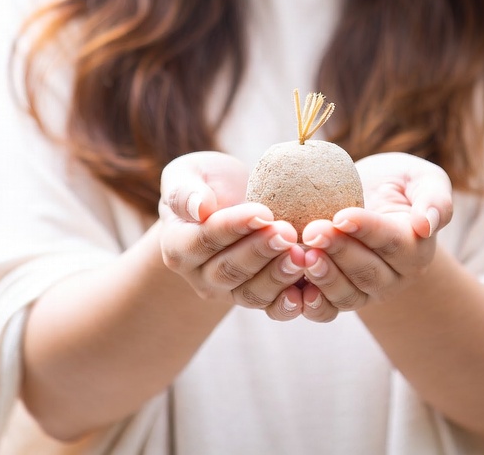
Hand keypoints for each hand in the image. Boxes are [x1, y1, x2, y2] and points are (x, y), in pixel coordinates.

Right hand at [158, 151, 306, 319]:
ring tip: (301, 256)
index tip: (262, 212)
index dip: (233, 227)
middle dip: (260, 251)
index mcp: (178, 245)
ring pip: (250, 293)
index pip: (204, 240)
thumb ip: (185, 190)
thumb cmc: (206, 181)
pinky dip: (287, 304)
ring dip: (277, 276)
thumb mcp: (188, 173)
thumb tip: (200, 207)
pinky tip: (305, 292)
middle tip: (287, 233)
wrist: (228, 198)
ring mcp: (227, 290)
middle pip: (229, 270)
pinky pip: (270, 308)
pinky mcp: (254, 296)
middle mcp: (199, 274)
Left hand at [296, 152, 452, 322]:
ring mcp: (368, 292)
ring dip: (324, 277)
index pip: (391, 241)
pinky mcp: (342, 298)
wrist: (371, 198)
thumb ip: (435, 197)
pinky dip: (313, 305)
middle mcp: (394, 277)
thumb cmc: (397, 183)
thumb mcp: (423, 178)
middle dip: (339, 252)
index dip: (366, 230)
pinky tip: (296, 291)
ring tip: (302, 255)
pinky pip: (329, 311)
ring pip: (347, 294)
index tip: (341, 216)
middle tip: (313, 231)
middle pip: (367, 271)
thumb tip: (427, 224)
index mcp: (415, 247)